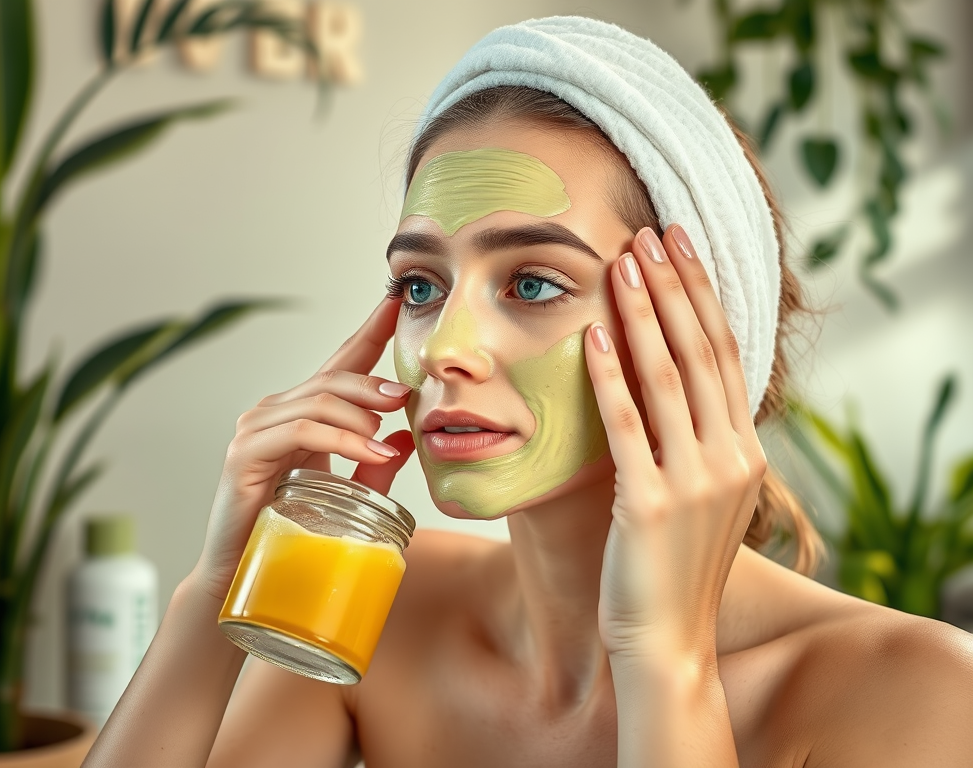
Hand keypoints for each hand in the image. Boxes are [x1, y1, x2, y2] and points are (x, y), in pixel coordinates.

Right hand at [192, 296, 415, 599]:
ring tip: (390, 432)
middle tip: (407, 394)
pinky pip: (301, 430)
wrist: (244, 573)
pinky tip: (371, 449)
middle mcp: (275, 411)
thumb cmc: (292, 531)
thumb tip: (407, 438)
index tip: (396, 302)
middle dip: (374, 381)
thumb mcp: (345, 492)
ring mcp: (256, 428)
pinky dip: (342, 437)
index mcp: (300, 413)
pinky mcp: (245, 452)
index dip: (368, 332)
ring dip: (362, 414)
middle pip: (333, 378)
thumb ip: (373, 464)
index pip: (340, 363)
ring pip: (318, 401)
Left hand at [585, 225, 767, 661]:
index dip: (702, 296)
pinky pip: (626, 424)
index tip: (680, 246)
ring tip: (624, 262)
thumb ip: (695, 439)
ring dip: (644, 313)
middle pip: (701, 353)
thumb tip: (665, 381)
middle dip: (676, 287)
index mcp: (744, 451)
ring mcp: (693, 481)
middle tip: (651, 232)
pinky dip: (609, 375)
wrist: (667, 640)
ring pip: (667, 378)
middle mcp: (730, 458)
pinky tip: (595, 333)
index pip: (724, 355)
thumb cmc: (672, 564)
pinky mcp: (648, 505)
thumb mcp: (701, 495)